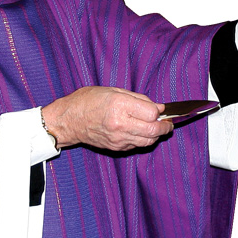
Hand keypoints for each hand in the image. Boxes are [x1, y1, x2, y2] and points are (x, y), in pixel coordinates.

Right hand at [41, 86, 173, 150]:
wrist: (69, 121)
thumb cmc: (87, 101)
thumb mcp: (113, 90)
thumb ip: (138, 99)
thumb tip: (158, 108)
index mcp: (120, 105)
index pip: (152, 113)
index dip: (159, 111)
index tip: (159, 109)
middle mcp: (120, 124)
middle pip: (154, 130)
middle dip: (165, 126)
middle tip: (168, 123)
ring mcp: (118, 138)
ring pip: (148, 141)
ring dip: (156, 135)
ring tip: (157, 127)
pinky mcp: (116, 147)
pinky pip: (137, 145)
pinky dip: (143, 139)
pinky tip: (141, 132)